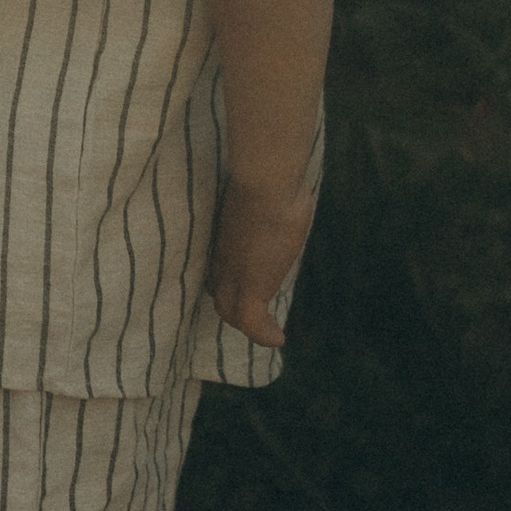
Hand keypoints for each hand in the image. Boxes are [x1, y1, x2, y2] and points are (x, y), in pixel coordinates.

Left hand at [207, 170, 317, 352]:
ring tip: (269, 333)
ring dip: (249, 325)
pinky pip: (251, 322)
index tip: (245, 277)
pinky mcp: (251, 286)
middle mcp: (224, 255)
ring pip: (230, 310)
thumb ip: (273, 190)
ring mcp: (235, 272)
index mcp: (226, 232)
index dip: (229, 275)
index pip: (220, 264)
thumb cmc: (270, 171)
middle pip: (220, 290)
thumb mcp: (269, 184)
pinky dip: (263, 335)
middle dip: (234, 303)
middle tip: (257, 315)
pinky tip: (279, 340)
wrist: (265, 178)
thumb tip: (290, 176)